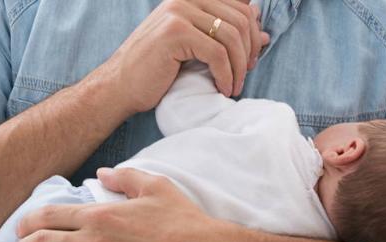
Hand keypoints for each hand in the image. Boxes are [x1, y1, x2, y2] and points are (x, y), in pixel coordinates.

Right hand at [89, 0, 269, 114]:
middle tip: (244, 75)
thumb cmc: (156, 71)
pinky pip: (217, 54)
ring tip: (234, 86)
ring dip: (239, 67)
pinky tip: (223, 89)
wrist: (121, 86)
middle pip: (240, 19)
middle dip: (249, 51)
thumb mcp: (195, 48)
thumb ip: (224, 36)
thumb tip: (264, 32)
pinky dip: (226, 75)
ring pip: (231, 37)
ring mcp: (178, 13)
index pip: (240, 7)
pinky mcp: (175, 33)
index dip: (252, 35)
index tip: (250, 60)